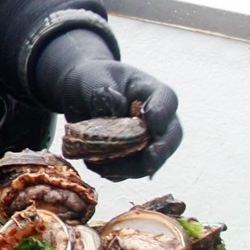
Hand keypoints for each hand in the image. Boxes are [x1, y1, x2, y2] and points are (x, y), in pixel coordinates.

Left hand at [33, 31, 181, 179]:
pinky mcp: (132, 158)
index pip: (166, 103)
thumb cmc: (92, 79)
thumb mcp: (93, 77)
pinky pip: (128, 172)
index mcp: (152, 92)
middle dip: (158, 153)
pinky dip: (113, 172)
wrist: (79, 94)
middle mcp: (157, 120)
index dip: (161, 115)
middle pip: (169, 139)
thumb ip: (105, 93)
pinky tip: (93, 163)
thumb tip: (117, 110)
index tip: (152, 126)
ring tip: (99, 162)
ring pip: (150, 162)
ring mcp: (147, 142)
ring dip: (128, 168)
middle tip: (148, 161)